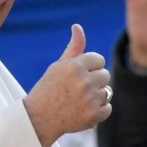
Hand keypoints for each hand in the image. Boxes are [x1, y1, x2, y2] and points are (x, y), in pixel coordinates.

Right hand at [24, 24, 111, 146]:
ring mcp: (90, 99)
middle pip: (105, 75)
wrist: (39, 119)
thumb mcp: (58, 66)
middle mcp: (84, 81)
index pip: (99, 59)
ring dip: (96, 96)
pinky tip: (83, 111)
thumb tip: (78, 26)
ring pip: (107, 92)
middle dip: (95, 81)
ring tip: (78, 101)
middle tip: (78, 89)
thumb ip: (73, 48)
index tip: (78, 75)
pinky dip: (98, 111)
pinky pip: (108, 108)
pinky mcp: (94, 115)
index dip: (90, 67)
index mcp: (75, 66)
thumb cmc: (49, 89)